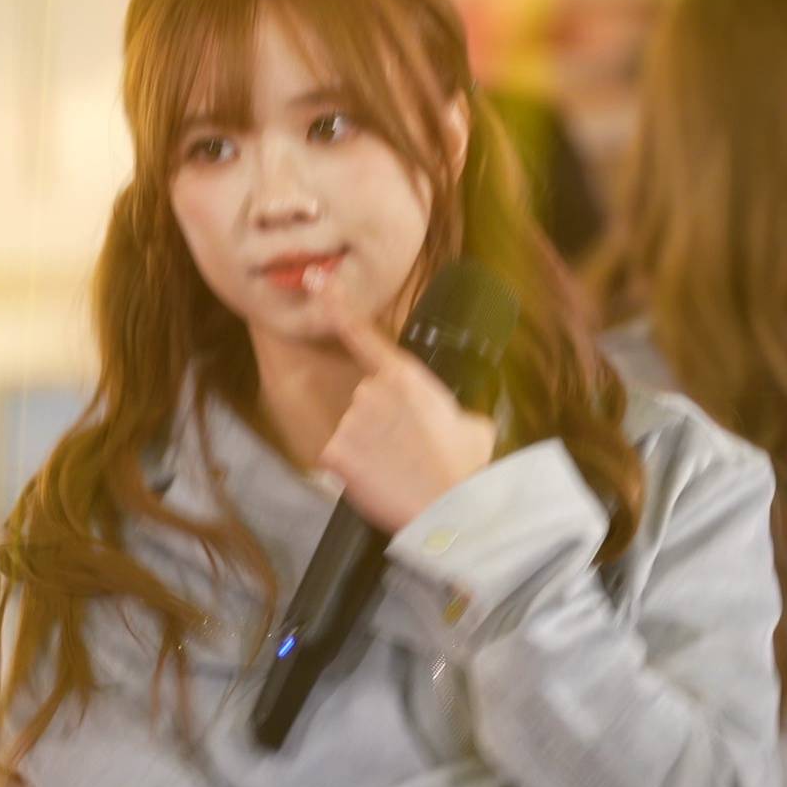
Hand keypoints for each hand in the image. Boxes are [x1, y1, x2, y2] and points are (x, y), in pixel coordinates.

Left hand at [309, 268, 496, 534]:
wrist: (453, 506)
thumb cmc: (467, 465)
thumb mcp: (472, 422)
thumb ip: (450, 409)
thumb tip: (454, 419)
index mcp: (405, 375)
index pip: (362, 332)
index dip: (335, 303)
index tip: (315, 279)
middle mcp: (371, 390)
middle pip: (366, 399)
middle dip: (383, 422)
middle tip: (412, 449)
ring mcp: (350, 420)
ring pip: (354, 430)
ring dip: (371, 448)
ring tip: (402, 468)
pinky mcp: (335, 451)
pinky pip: (341, 457)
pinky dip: (357, 471)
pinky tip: (382, 480)